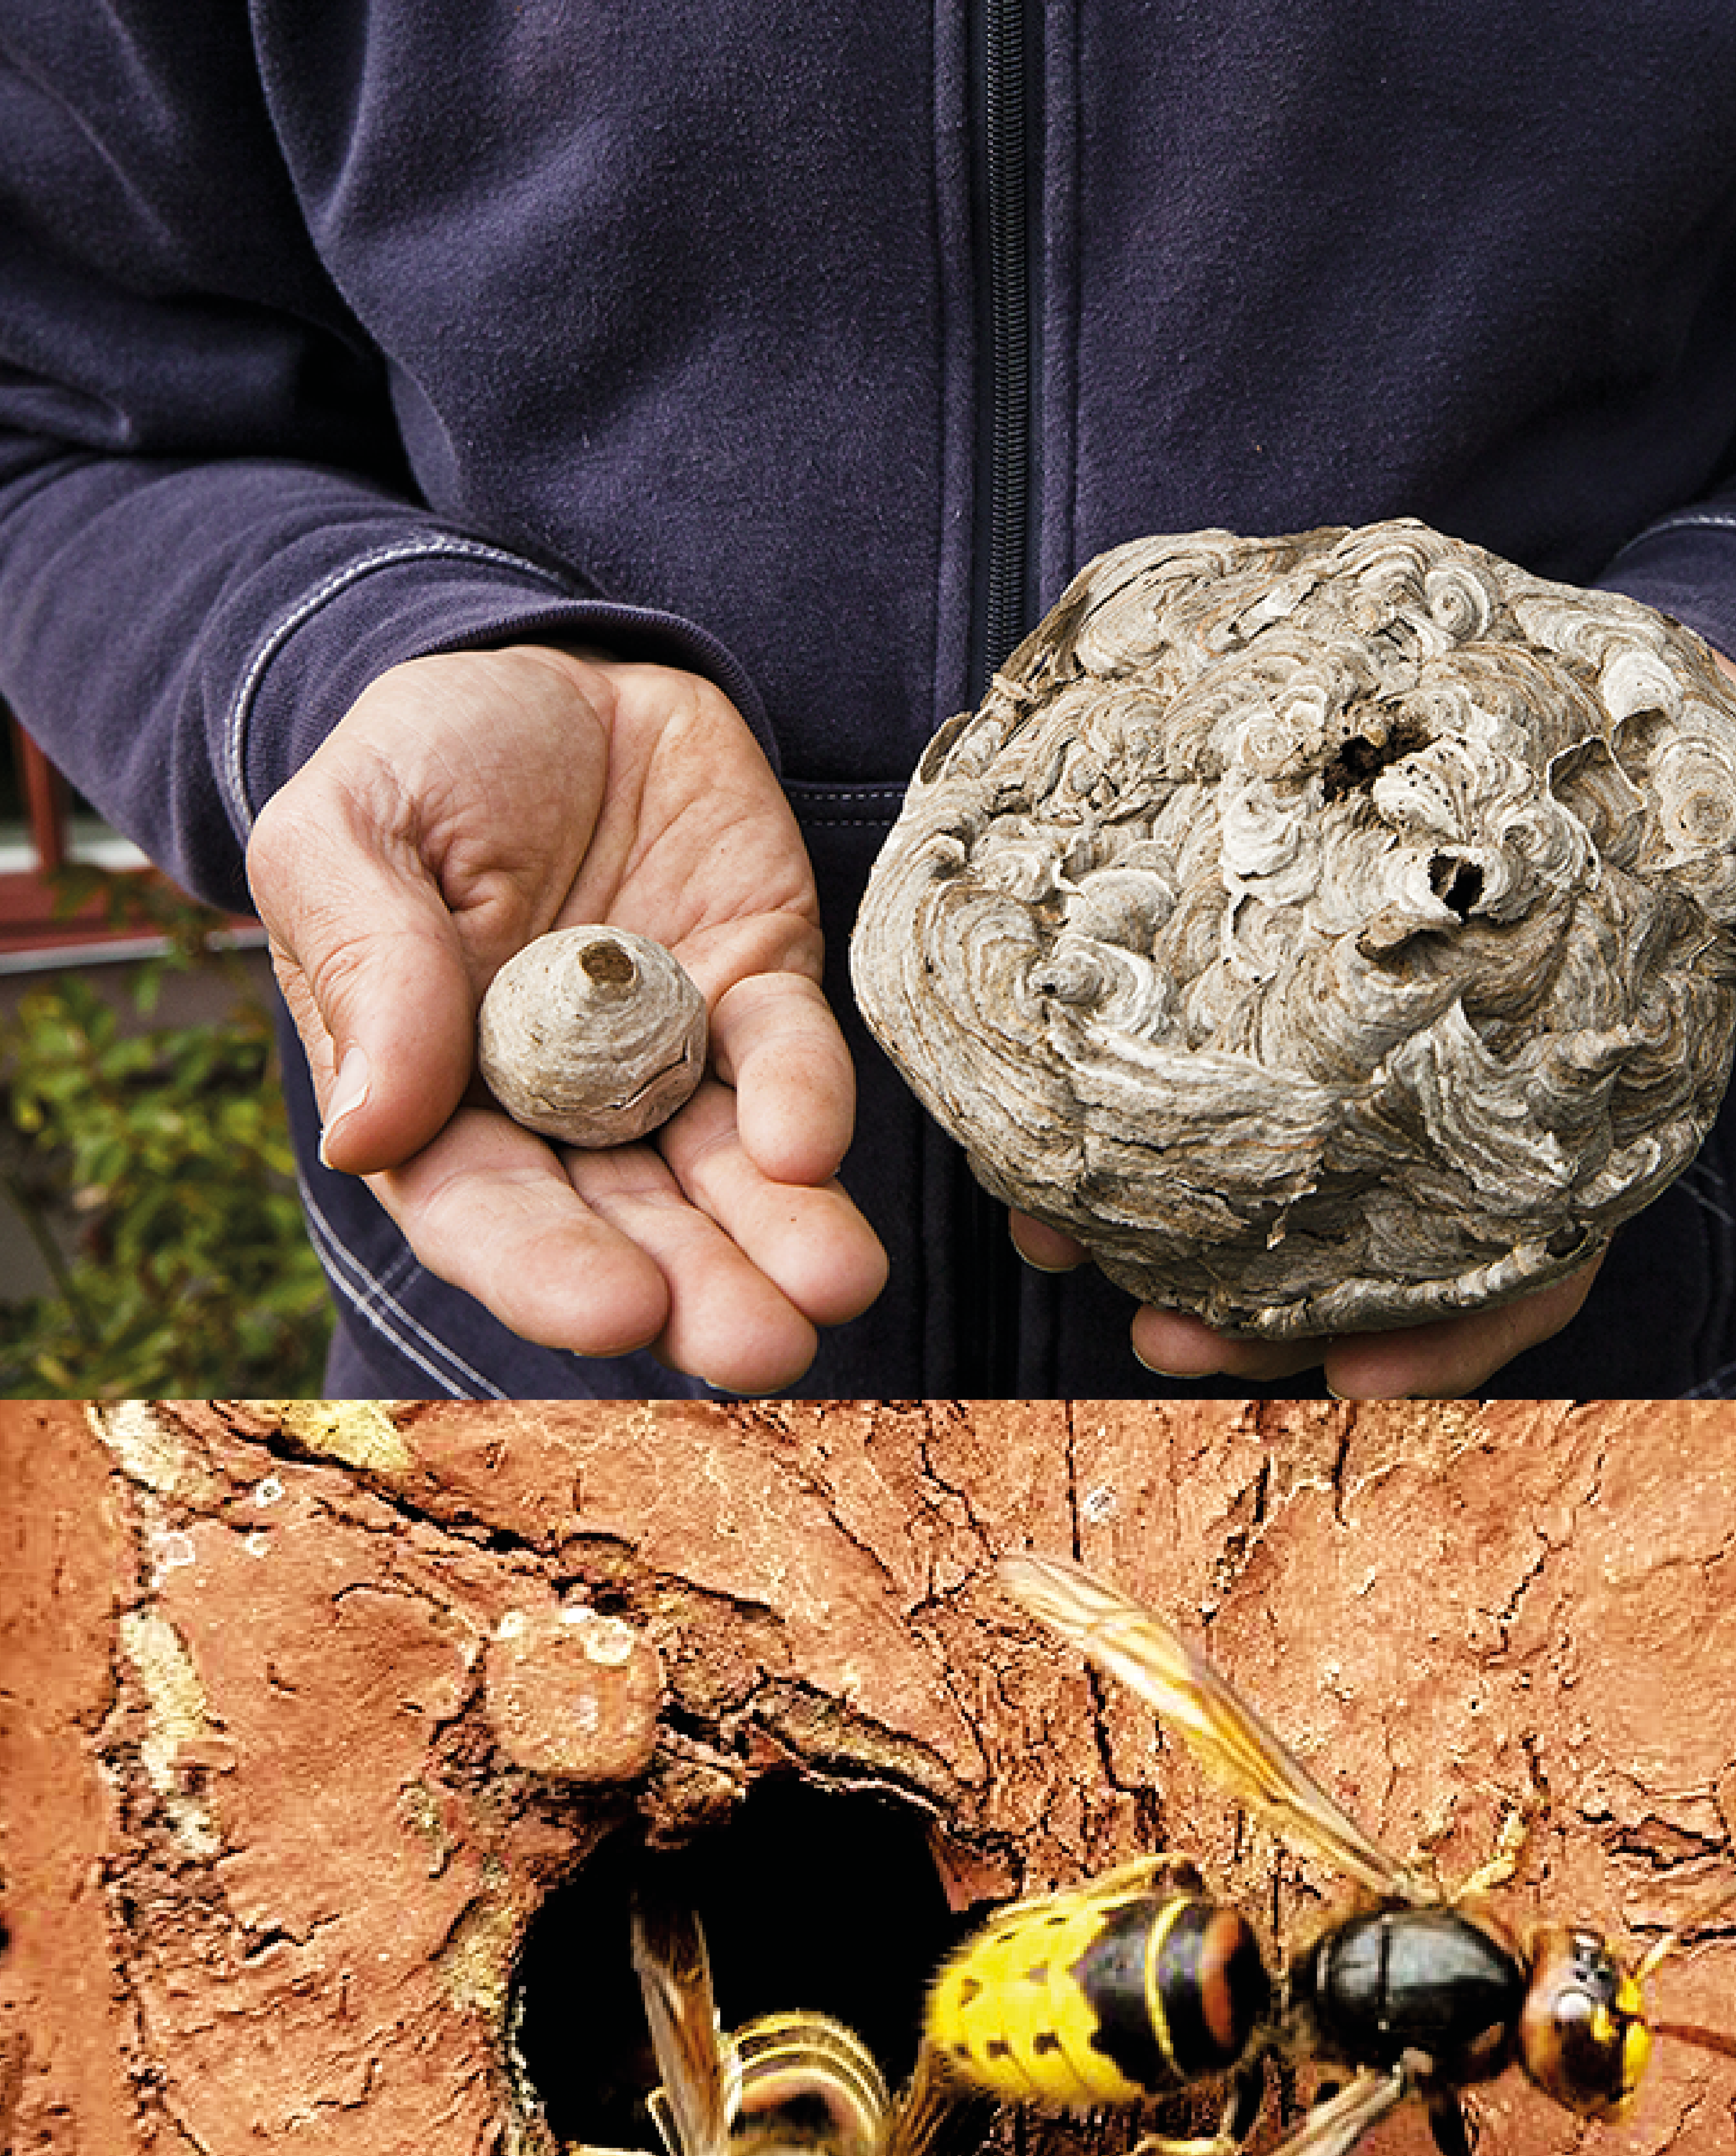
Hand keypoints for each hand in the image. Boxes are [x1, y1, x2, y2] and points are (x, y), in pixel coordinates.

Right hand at [245, 646, 885, 1388]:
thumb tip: (366, 1133)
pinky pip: (791, 1057)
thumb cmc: (419, 764)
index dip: (549, 1270)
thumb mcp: (344, 834)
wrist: (540, 669)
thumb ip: (361, 969)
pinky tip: (813, 1146)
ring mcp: (675, 1055)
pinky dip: (809, 1102)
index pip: (488, 1212)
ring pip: (733, 1173)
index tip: (613, 1310)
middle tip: (759, 1346)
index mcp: (437, 1097)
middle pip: (634, 1224)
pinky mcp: (762, 986)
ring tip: (831, 1291)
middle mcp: (565, 1104)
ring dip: (785, 1236)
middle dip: (699, 1290)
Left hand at [1025, 650, 1735, 1392]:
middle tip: (1156, 1340)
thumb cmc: (1705, 750)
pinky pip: (1206, 1058)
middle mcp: (1480, 1097)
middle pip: (1380, 1251)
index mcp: (1587, 1091)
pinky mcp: (1296, 969)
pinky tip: (1039, 1116)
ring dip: (1161, 1228)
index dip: (1459, 1331)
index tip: (1356, 1381)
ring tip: (1054, 1242)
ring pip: (1275, 1177)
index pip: (1537, 1250)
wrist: (1622, 678)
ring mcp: (1385, 1046)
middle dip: (1268, 1317)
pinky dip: (1125, 1101)